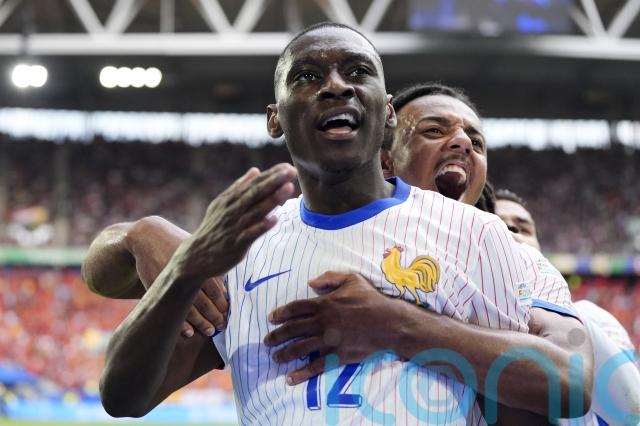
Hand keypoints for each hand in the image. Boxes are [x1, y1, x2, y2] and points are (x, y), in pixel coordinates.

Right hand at [127, 216, 229, 336]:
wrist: (149, 237)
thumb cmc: (178, 244)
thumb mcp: (196, 249)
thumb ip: (212, 266)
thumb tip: (228, 288)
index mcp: (199, 265)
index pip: (216, 290)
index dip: (223, 305)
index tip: (228, 315)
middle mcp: (186, 275)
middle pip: (205, 302)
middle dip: (215, 317)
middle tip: (222, 326)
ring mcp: (170, 282)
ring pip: (189, 309)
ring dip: (201, 323)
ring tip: (210, 331)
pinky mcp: (156, 288)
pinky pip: (170, 309)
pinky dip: (180, 323)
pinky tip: (189, 333)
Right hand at [176, 163, 296, 280]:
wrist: (195, 257)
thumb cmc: (213, 228)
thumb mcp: (221, 204)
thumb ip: (239, 187)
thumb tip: (255, 170)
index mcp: (230, 199)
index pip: (253, 183)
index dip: (270, 174)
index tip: (287, 166)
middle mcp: (232, 210)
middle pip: (255, 193)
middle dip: (274, 181)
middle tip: (291, 171)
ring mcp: (234, 227)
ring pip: (256, 211)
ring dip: (273, 199)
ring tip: (288, 188)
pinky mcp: (236, 244)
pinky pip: (251, 233)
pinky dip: (262, 226)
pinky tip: (275, 219)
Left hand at [263, 271, 400, 384]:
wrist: (388, 323)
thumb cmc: (371, 299)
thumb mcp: (352, 279)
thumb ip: (330, 278)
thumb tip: (310, 282)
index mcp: (324, 303)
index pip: (296, 308)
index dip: (281, 313)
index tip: (271, 318)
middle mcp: (322, 322)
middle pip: (292, 329)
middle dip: (277, 336)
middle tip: (267, 341)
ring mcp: (328, 340)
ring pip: (299, 348)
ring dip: (284, 354)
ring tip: (275, 358)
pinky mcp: (336, 356)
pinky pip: (315, 366)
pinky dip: (301, 373)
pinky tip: (290, 378)